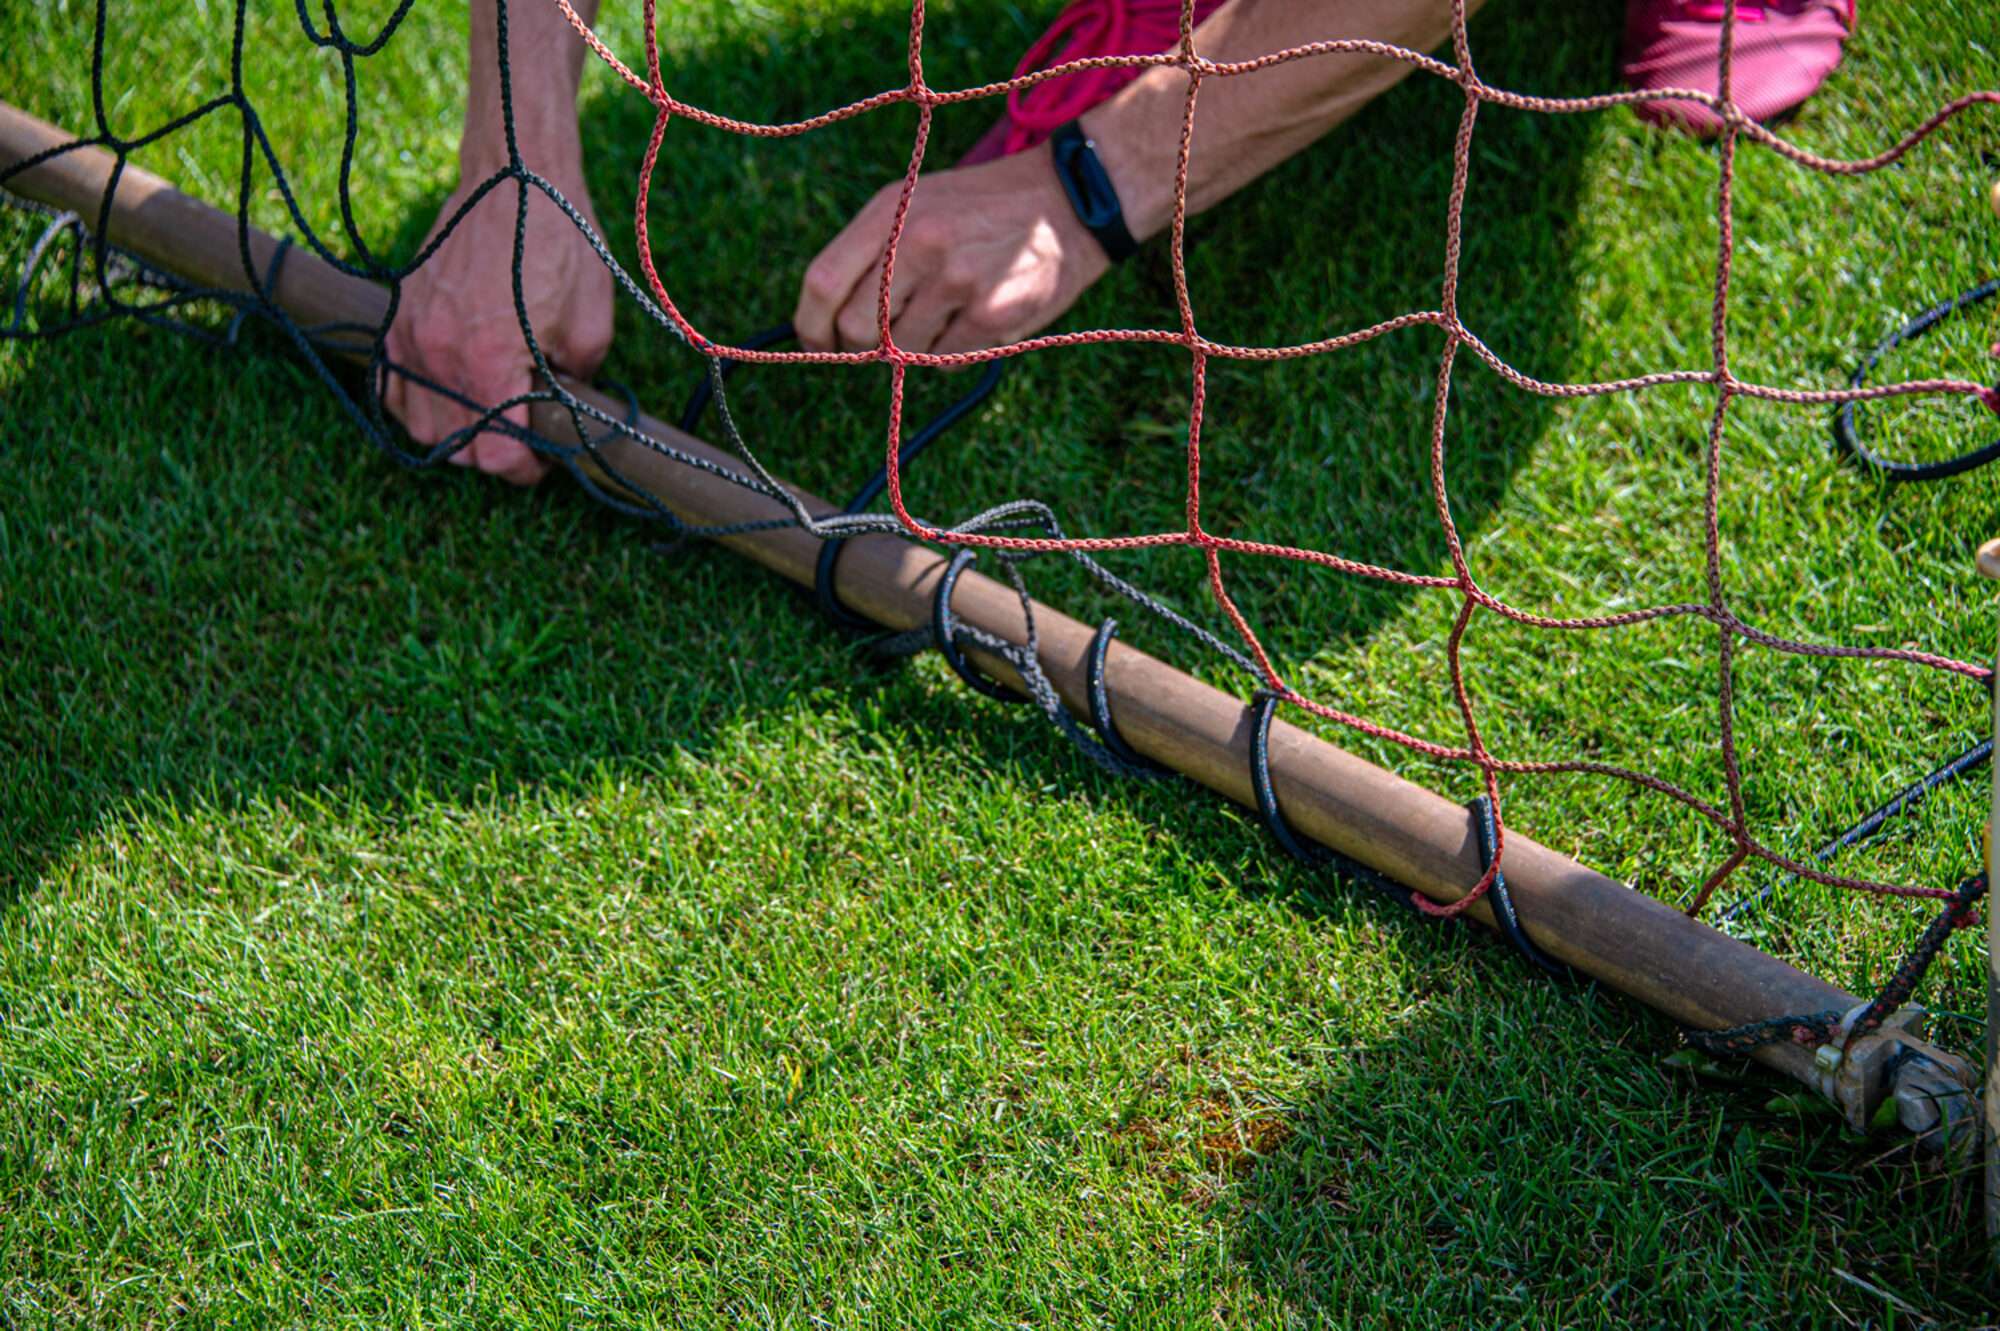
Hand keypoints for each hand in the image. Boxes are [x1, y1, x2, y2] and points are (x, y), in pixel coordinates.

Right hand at [384, 168, 612, 484]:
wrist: (515, 177)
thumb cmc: (559, 243)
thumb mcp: (590, 325)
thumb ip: (576, 386)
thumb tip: (564, 416)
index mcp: (487, 360)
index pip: (495, 456)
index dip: (526, 468)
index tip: (547, 456)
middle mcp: (437, 353)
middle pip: (457, 448)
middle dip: (496, 452)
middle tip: (527, 435)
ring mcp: (410, 334)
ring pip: (420, 426)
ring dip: (457, 434)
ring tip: (493, 416)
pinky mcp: (399, 315)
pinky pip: (392, 387)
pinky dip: (418, 404)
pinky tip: (451, 396)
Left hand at [794, 145, 1110, 356]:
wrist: (1068, 201)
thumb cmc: (982, 208)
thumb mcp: (916, 203)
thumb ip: (871, 252)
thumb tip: (828, 322)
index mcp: (889, 211)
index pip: (823, 282)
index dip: (811, 325)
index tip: (819, 341)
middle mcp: (917, 243)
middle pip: (856, 328)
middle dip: (865, 346)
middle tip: (888, 337)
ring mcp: (955, 279)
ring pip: (901, 351)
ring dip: (915, 347)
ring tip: (946, 313)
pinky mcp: (990, 313)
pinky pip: (944, 361)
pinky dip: (950, 353)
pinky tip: (973, 320)